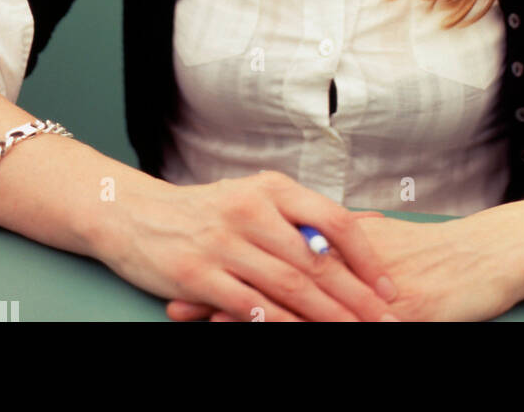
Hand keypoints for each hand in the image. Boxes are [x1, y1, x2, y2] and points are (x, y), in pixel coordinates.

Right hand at [92, 170, 400, 321]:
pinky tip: (302, 336)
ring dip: (328, 317)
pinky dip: (280, 324)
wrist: (134, 214)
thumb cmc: (204, 210)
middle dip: (358, 296)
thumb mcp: (252, 197)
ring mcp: (225, 242)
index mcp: (272, 188)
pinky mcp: (198, 274)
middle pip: (318, 260)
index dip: (366, 257)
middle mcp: (252, 210)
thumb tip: (359, 234)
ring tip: (356, 334)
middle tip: (387, 321)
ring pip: (290, 286)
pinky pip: (249, 306)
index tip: (389, 287)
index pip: (334, 221)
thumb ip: (296, 217)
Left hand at [205, 209, 522, 322]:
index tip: (188, 276)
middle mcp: (347, 265)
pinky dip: (308, 335)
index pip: (271, 255)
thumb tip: (306, 236)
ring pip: (300, 312)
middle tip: (178, 305)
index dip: (229, 268)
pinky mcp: (396, 317)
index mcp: (339, 242)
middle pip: (274, 282)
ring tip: (208, 328)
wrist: (486, 257)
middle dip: (225, 297)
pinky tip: (286, 338)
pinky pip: (344, 330)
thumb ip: (341, 239)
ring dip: (256, 323)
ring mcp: (368, 294)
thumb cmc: (434, 250)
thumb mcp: (380, 239)